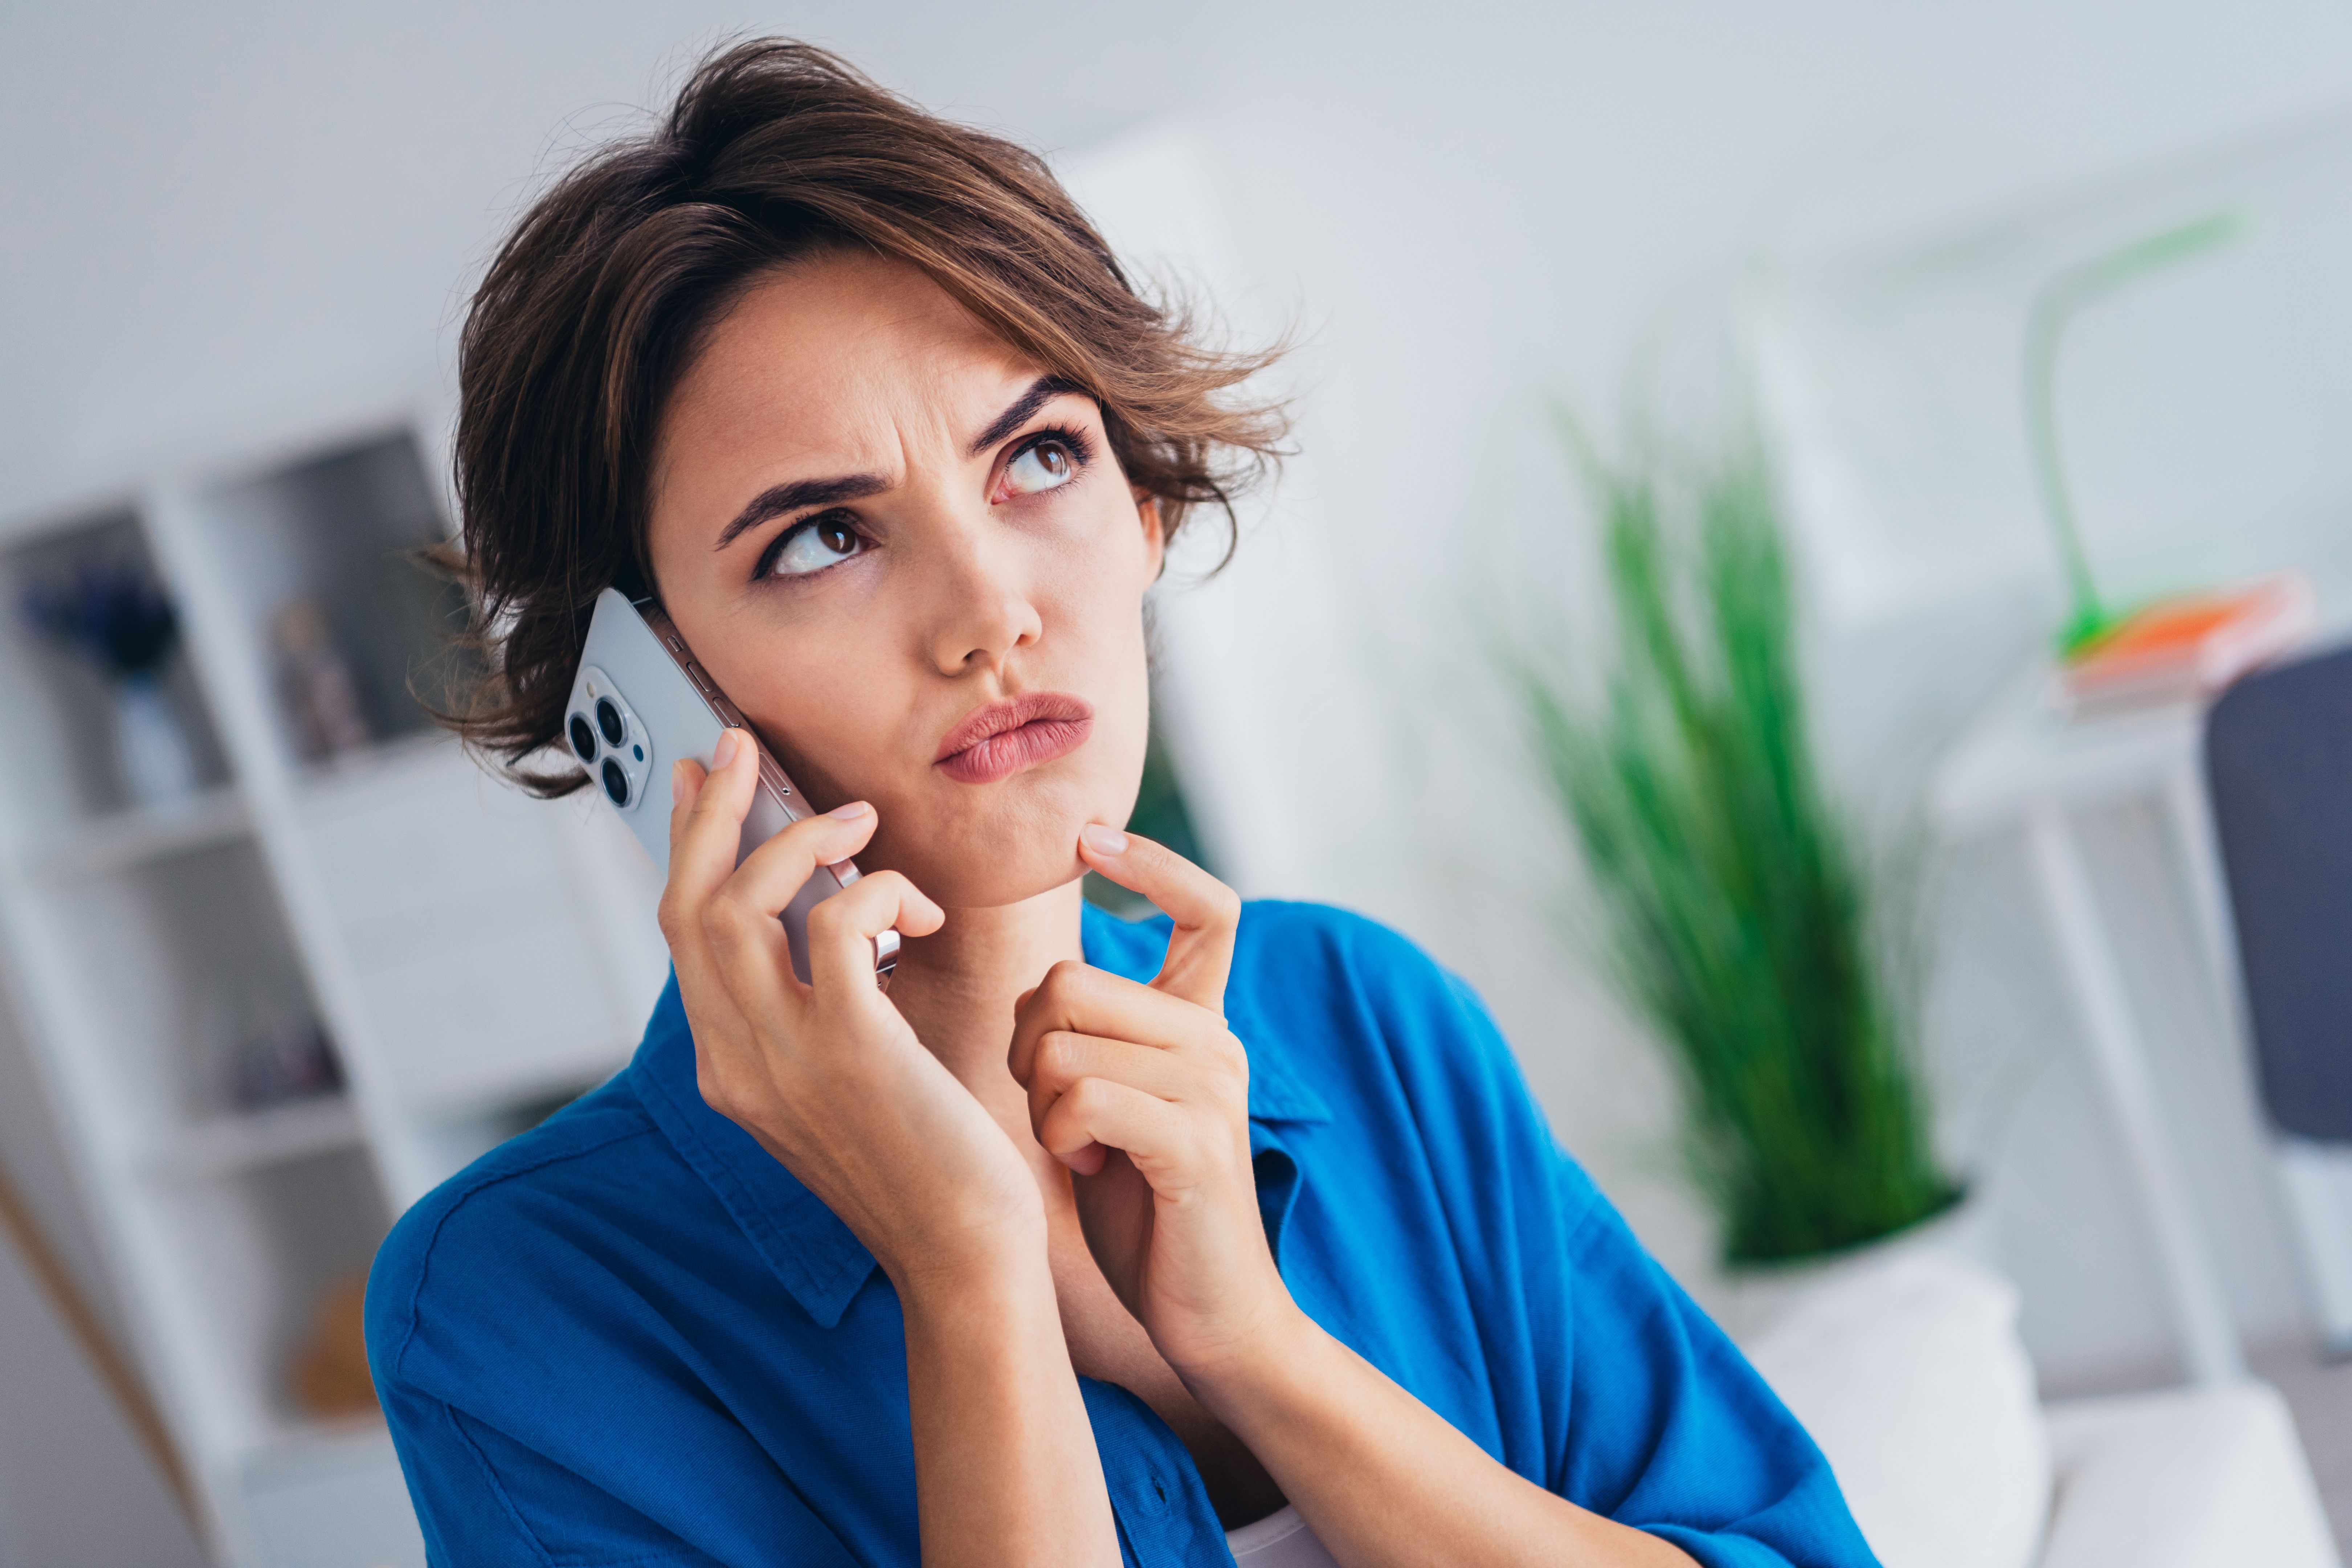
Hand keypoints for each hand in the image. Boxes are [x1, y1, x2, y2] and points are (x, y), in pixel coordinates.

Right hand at [663, 730, 1042, 1289]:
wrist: (966, 1257)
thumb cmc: (929, 1163)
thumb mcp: (846, 1083)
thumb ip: (816, 1013)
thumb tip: (820, 925)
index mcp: (729, 1069)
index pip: (681, 937)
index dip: (689, 849)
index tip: (708, 780)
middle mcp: (734, 1062)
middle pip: (688, 907)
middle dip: (711, 815)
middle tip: (743, 749)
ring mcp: (780, 1059)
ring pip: (738, 907)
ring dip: (796, 841)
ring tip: (856, 820)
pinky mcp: (848, 1050)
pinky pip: (841, 925)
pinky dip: (878, 893)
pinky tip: (923, 911)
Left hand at [1007, 826, 1298, 1380]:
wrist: (1212, 1316)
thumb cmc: (1144, 1210)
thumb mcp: (1117, 1101)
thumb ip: (1095, 1038)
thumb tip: (1045, 984)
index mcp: (1202, 1022)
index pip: (1207, 907)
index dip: (1151, 861)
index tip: (1089, 836)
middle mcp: (1216, 1040)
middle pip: (1071, 978)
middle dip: (1026, 1042)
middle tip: (1052, 1106)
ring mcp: (1212, 1088)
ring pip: (1062, 1040)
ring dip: (1039, 1101)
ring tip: (1077, 1146)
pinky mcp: (1193, 1141)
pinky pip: (1082, 1098)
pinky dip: (1059, 1137)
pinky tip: (1086, 1170)